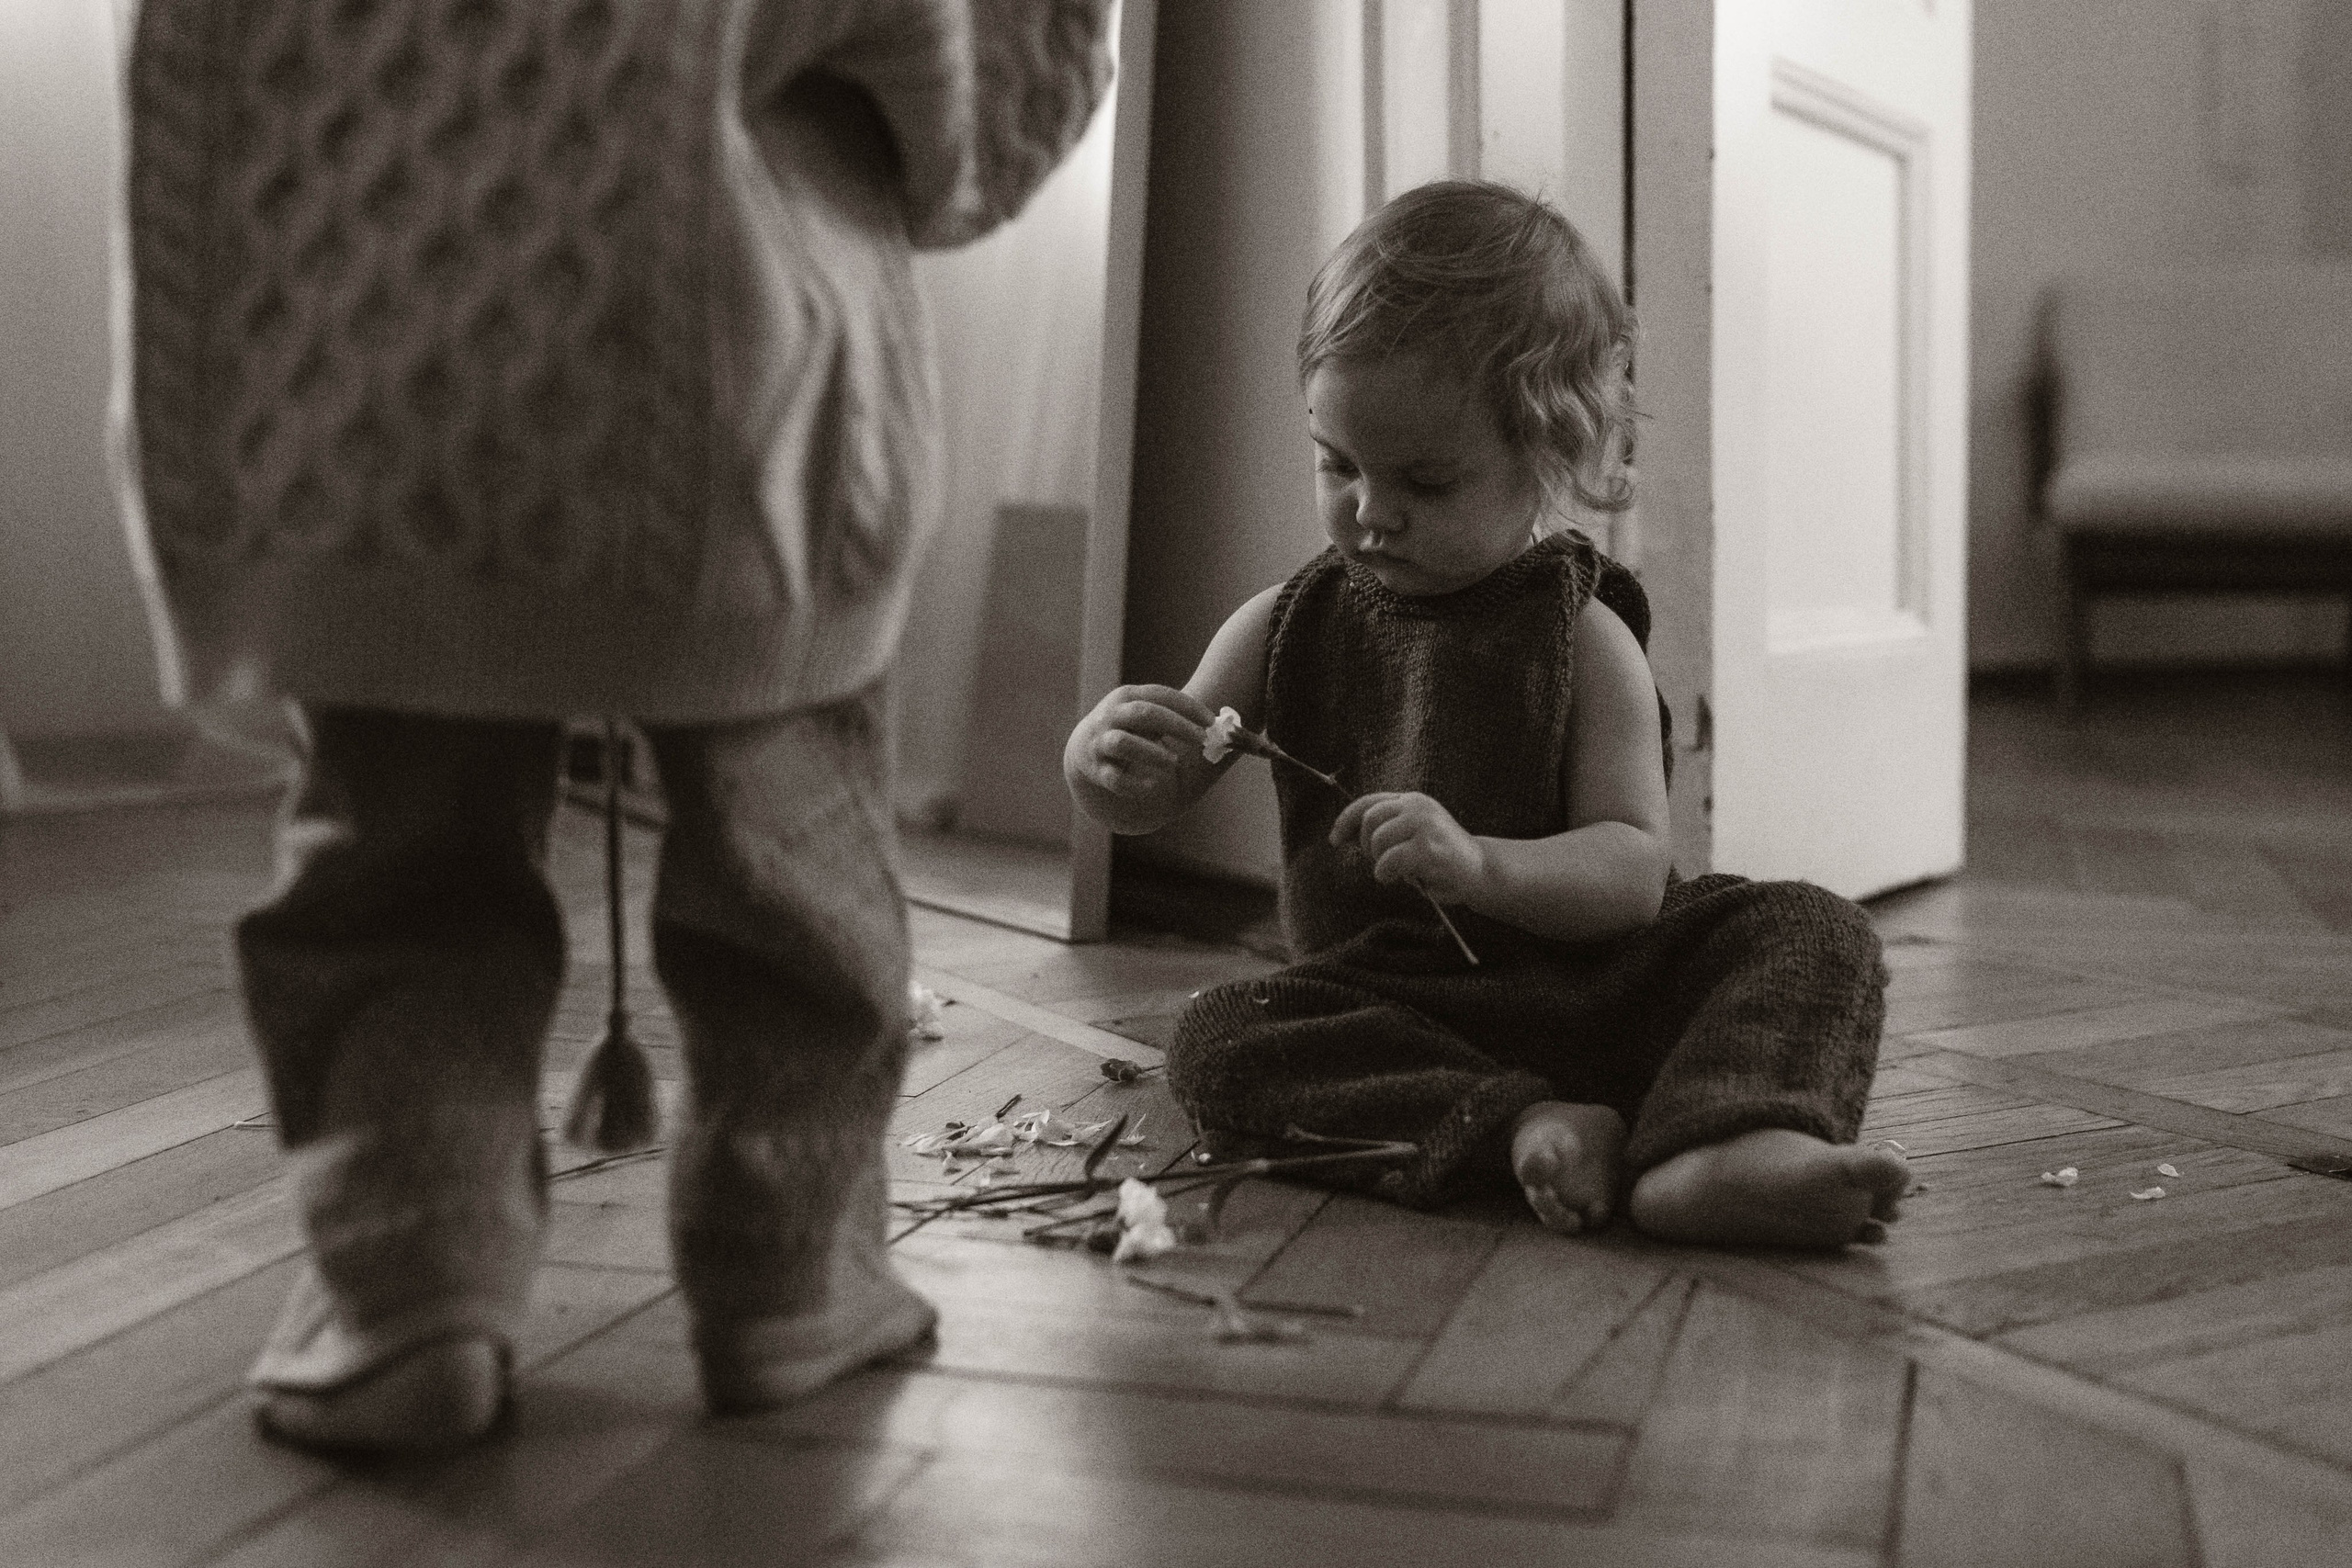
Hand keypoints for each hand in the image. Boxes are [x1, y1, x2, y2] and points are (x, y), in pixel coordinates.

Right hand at [1066, 684, 1219, 827]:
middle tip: (1202, 740)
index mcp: (1127, 696)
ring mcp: (1100, 742)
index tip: (1213, 722)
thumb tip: (1221, 729)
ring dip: (1153, 753)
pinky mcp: (1096, 770)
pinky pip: (1115, 778)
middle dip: (1177, 726)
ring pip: (1124, 743)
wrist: (1084, 749)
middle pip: (1144, 714)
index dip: (1189, 707)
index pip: (1161, 695)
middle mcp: (1111, 715)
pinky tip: (1153, 786)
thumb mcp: (1147, 717)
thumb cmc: (1131, 729)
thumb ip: (1177, 719)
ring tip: (1174, 762)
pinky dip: (1135, 785)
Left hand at [1331, 791, 1485, 904]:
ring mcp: (1424, 825)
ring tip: (1397, 870)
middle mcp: (1418, 806)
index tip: (1334, 839)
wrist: (1480, 871)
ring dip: (1380, 862)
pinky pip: (1389, 861)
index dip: (1346, 820)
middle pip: (1368, 820)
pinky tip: (1400, 877)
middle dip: (1366, 846)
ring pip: (1377, 840)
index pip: (1368, 802)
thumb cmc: (1440, 858)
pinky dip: (1386, 873)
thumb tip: (1340, 836)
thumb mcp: (1411, 835)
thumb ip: (1383, 830)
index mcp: (1412, 800)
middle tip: (1381, 862)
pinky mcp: (1428, 848)